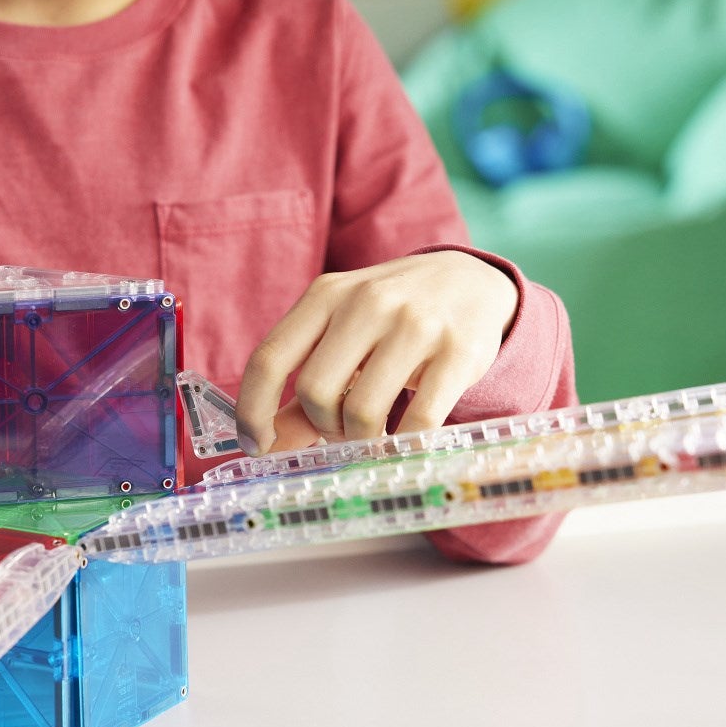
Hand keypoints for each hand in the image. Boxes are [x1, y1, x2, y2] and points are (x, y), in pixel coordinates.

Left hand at [235, 252, 518, 455]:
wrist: (473, 281)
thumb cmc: (393, 316)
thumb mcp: (343, 334)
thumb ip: (305, 388)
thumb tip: (272, 445)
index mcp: (326, 295)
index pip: (268, 360)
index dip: (252, 412)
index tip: (255, 445)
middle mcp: (366, 303)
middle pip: (315, 392)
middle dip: (322, 426)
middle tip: (342, 430)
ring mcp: (415, 325)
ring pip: (361, 413)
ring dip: (362, 440)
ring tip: (374, 433)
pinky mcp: (458, 351)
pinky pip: (417, 422)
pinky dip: (404, 444)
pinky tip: (406, 439)